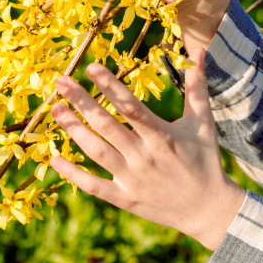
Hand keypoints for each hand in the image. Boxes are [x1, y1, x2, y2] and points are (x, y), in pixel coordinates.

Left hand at [49, 60, 244, 250]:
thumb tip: (197, 53)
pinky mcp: (124, 198)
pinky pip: (93, 185)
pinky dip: (72, 173)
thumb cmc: (205, 161)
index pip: (130, 106)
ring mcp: (132, 178)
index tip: (90, 67)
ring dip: (74, 130)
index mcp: (162, 136)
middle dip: (81, 102)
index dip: (110, 86)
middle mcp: (144, 156)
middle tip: (60, 82)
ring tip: (55, 110)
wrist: (207, 209)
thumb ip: (197, 89)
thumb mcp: (204, 123)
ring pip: (96, 151)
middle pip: (107, 125)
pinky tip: (54, 158)